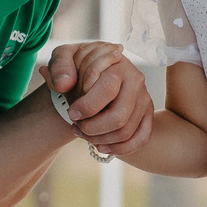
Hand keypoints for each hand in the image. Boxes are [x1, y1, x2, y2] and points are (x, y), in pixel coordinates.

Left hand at [45, 41, 152, 157]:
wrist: (91, 70)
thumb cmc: (77, 65)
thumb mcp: (63, 57)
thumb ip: (59, 67)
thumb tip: (63, 84)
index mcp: (117, 65)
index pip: (107, 90)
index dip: (86, 107)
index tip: (71, 113)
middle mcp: (135, 81)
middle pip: (118, 117)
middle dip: (92, 128)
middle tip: (76, 126)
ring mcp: (144, 99)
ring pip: (126, 131)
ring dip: (100, 139)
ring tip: (82, 133)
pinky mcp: (147, 113)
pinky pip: (141, 139)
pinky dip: (120, 148)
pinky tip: (100, 146)